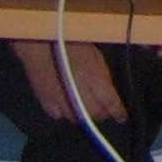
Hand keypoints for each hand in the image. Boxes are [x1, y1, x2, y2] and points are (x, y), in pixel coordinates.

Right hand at [12, 38, 127, 123]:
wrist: (40, 42)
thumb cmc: (71, 43)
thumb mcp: (95, 56)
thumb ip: (104, 78)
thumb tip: (110, 93)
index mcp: (94, 80)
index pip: (110, 104)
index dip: (118, 113)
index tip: (121, 117)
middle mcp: (79, 95)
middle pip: (95, 115)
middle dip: (101, 113)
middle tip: (103, 109)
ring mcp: (61, 101)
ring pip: (77, 119)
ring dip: (83, 114)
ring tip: (84, 105)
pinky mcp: (45, 102)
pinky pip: (58, 115)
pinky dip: (63, 111)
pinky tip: (65, 103)